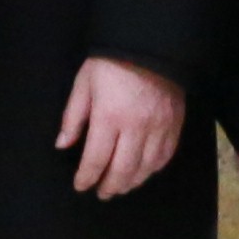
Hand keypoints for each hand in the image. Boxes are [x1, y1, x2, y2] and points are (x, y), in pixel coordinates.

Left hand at [58, 58, 189, 200]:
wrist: (151, 46)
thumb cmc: (111, 63)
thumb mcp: (83, 84)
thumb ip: (73, 117)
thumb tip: (63, 145)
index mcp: (109, 117)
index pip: (96, 159)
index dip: (87, 177)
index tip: (81, 185)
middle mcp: (136, 128)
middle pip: (123, 169)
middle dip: (110, 186)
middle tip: (101, 193)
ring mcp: (158, 128)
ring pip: (146, 167)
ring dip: (132, 182)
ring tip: (120, 187)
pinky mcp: (175, 125)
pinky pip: (165, 156)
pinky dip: (152, 169)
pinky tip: (143, 172)